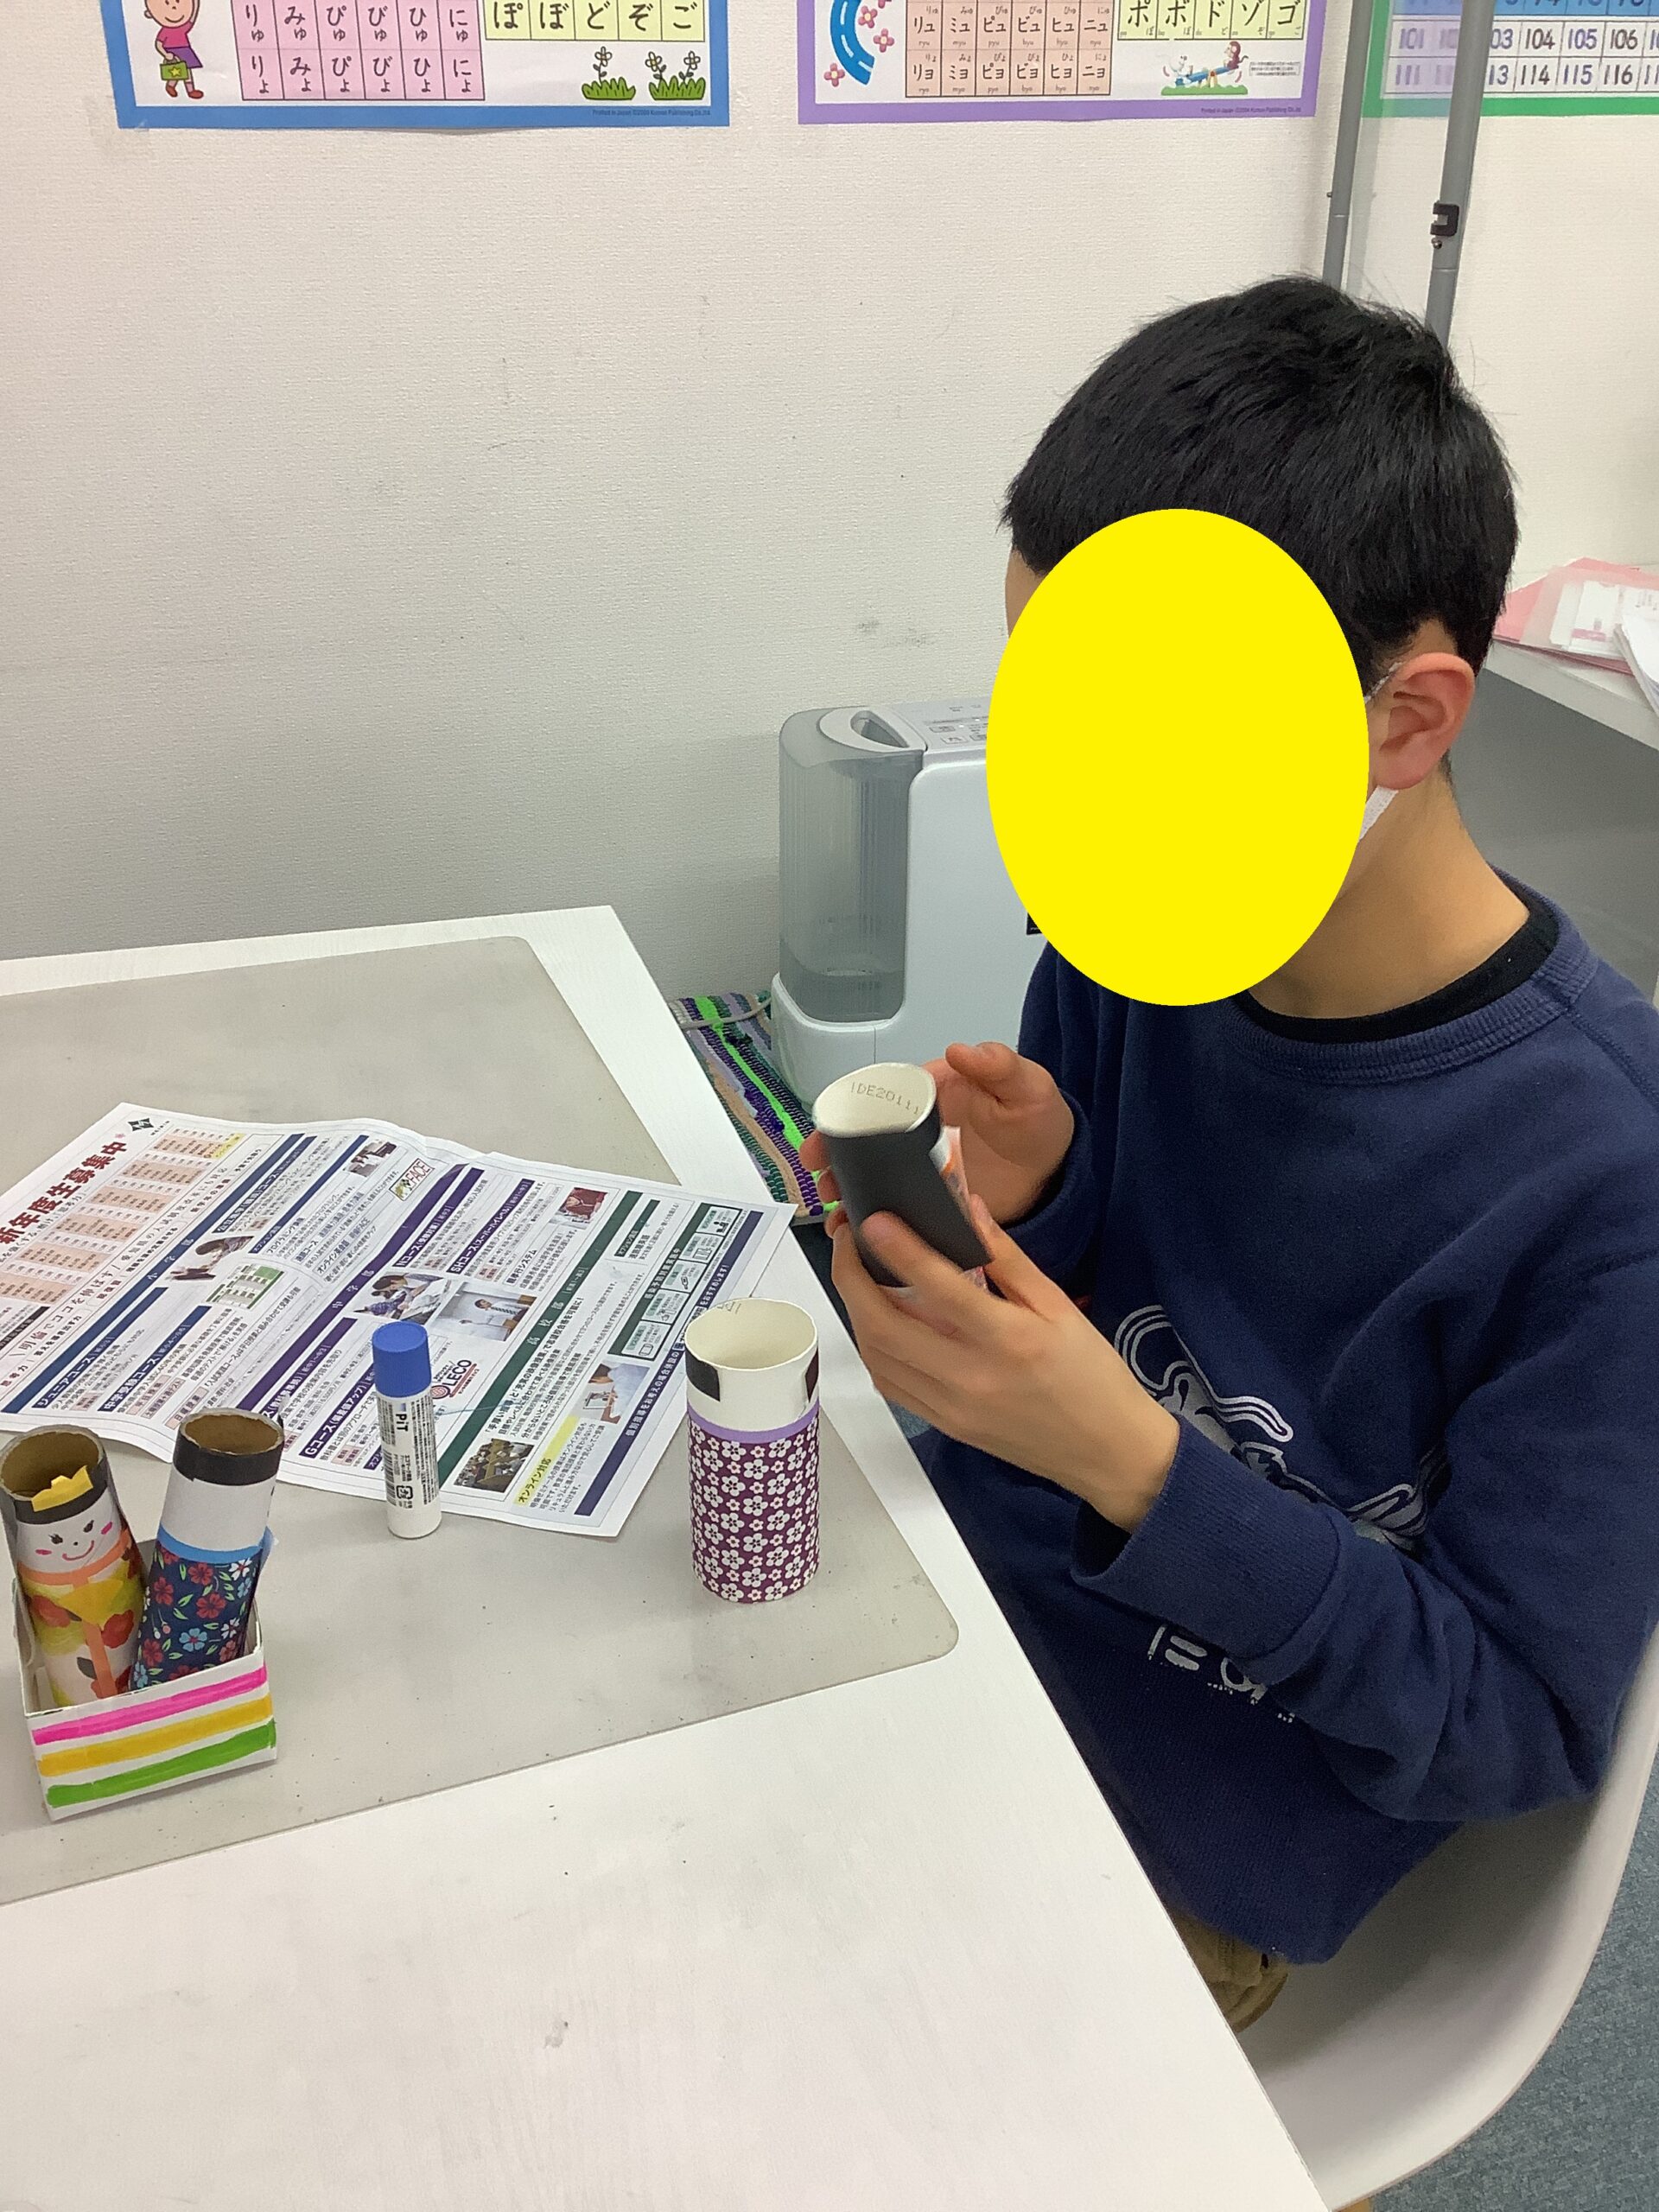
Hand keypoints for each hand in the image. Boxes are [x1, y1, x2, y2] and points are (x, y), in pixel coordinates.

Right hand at [800, 1042, 1073, 1227]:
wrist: (1056, 1175)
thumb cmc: (1039, 1122)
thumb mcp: (1027, 1087)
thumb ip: (999, 1066)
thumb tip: (964, 1051)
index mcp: (937, 1093)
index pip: (884, 1097)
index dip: (852, 1112)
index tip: (831, 1129)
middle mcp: (922, 1129)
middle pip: (869, 1138)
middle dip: (837, 1154)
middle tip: (819, 1172)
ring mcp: (924, 1166)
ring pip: (876, 1174)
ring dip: (850, 1188)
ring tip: (836, 1209)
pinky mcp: (931, 1199)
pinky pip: (897, 1207)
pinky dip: (876, 1221)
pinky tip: (860, 1235)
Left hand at [829, 1196, 1178, 1531]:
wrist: (1107, 1451)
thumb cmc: (1092, 1373)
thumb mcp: (1059, 1307)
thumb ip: (1008, 1259)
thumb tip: (968, 1208)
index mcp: (1009, 1340)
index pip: (938, 1288)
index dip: (900, 1250)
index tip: (873, 1220)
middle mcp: (970, 1377)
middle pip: (885, 1327)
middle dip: (851, 1279)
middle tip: (847, 1241)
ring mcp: (951, 1408)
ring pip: (878, 1358)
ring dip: (856, 1313)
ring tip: (857, 1275)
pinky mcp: (944, 1426)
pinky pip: (891, 1385)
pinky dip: (874, 1349)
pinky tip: (878, 1322)